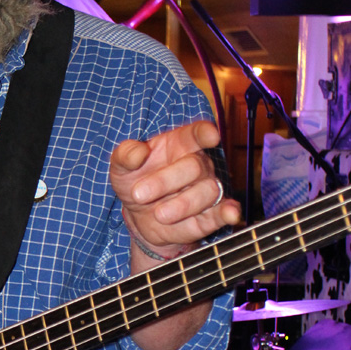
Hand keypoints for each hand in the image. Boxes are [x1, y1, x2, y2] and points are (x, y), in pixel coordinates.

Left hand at [110, 120, 240, 259]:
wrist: (138, 217)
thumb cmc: (135, 181)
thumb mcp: (120, 167)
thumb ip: (125, 155)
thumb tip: (138, 153)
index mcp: (180, 144)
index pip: (197, 133)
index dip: (205, 132)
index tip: (211, 135)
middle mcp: (199, 164)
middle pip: (194, 167)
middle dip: (165, 181)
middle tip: (139, 194)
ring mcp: (206, 189)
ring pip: (207, 192)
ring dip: (182, 205)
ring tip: (158, 214)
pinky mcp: (209, 215)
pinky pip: (222, 212)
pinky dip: (228, 213)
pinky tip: (230, 214)